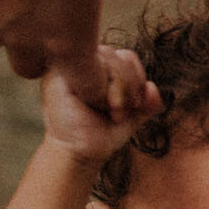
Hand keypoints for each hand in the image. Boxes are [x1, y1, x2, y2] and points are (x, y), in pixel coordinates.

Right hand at [40, 48, 159, 161]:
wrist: (80, 153)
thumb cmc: (102, 133)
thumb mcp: (133, 115)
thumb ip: (148, 101)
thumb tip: (152, 88)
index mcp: (99, 67)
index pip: (125, 56)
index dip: (137, 77)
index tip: (137, 104)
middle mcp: (82, 62)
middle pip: (117, 55)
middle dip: (130, 84)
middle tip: (121, 112)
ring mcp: (66, 65)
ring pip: (106, 56)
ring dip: (119, 87)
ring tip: (112, 111)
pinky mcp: (56, 74)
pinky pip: (88, 66)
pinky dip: (101, 87)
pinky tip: (98, 105)